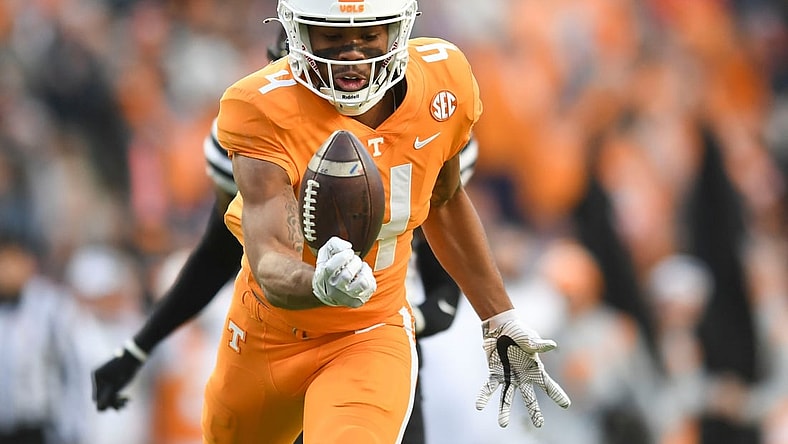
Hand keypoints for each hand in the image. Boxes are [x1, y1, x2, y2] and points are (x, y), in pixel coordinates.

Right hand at [92, 343, 144, 410]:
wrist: (136, 354)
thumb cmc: (127, 368)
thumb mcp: (118, 384)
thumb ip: (108, 397)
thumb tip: (99, 409)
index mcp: (97, 377)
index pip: (96, 398)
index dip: (106, 403)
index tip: (118, 403)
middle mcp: (99, 378)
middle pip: (102, 398)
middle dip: (112, 402)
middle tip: (124, 404)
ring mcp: (105, 378)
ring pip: (108, 396)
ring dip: (116, 401)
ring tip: (127, 401)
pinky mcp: (112, 379)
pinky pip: (112, 392)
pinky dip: (118, 396)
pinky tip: (127, 398)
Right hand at [312, 236, 375, 307]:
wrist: (327, 291)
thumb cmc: (329, 267)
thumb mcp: (326, 252)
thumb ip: (335, 244)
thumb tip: (348, 247)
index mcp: (324, 276)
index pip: (331, 267)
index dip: (344, 255)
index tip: (348, 252)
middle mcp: (334, 289)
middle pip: (347, 274)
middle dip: (355, 262)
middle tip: (354, 260)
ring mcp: (346, 297)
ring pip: (362, 283)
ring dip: (364, 271)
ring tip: (360, 269)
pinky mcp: (357, 301)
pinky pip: (371, 287)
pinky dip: (369, 277)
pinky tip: (362, 276)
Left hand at [476, 310, 570, 427]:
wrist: (500, 326)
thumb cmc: (518, 331)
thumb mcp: (528, 337)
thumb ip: (538, 344)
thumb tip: (551, 345)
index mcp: (535, 369)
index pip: (548, 385)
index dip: (557, 394)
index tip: (566, 405)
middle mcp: (523, 377)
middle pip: (530, 397)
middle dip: (534, 411)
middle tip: (539, 424)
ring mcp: (509, 377)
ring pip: (507, 397)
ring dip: (504, 410)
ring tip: (502, 424)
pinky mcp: (495, 374)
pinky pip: (489, 387)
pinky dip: (484, 396)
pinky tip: (479, 406)